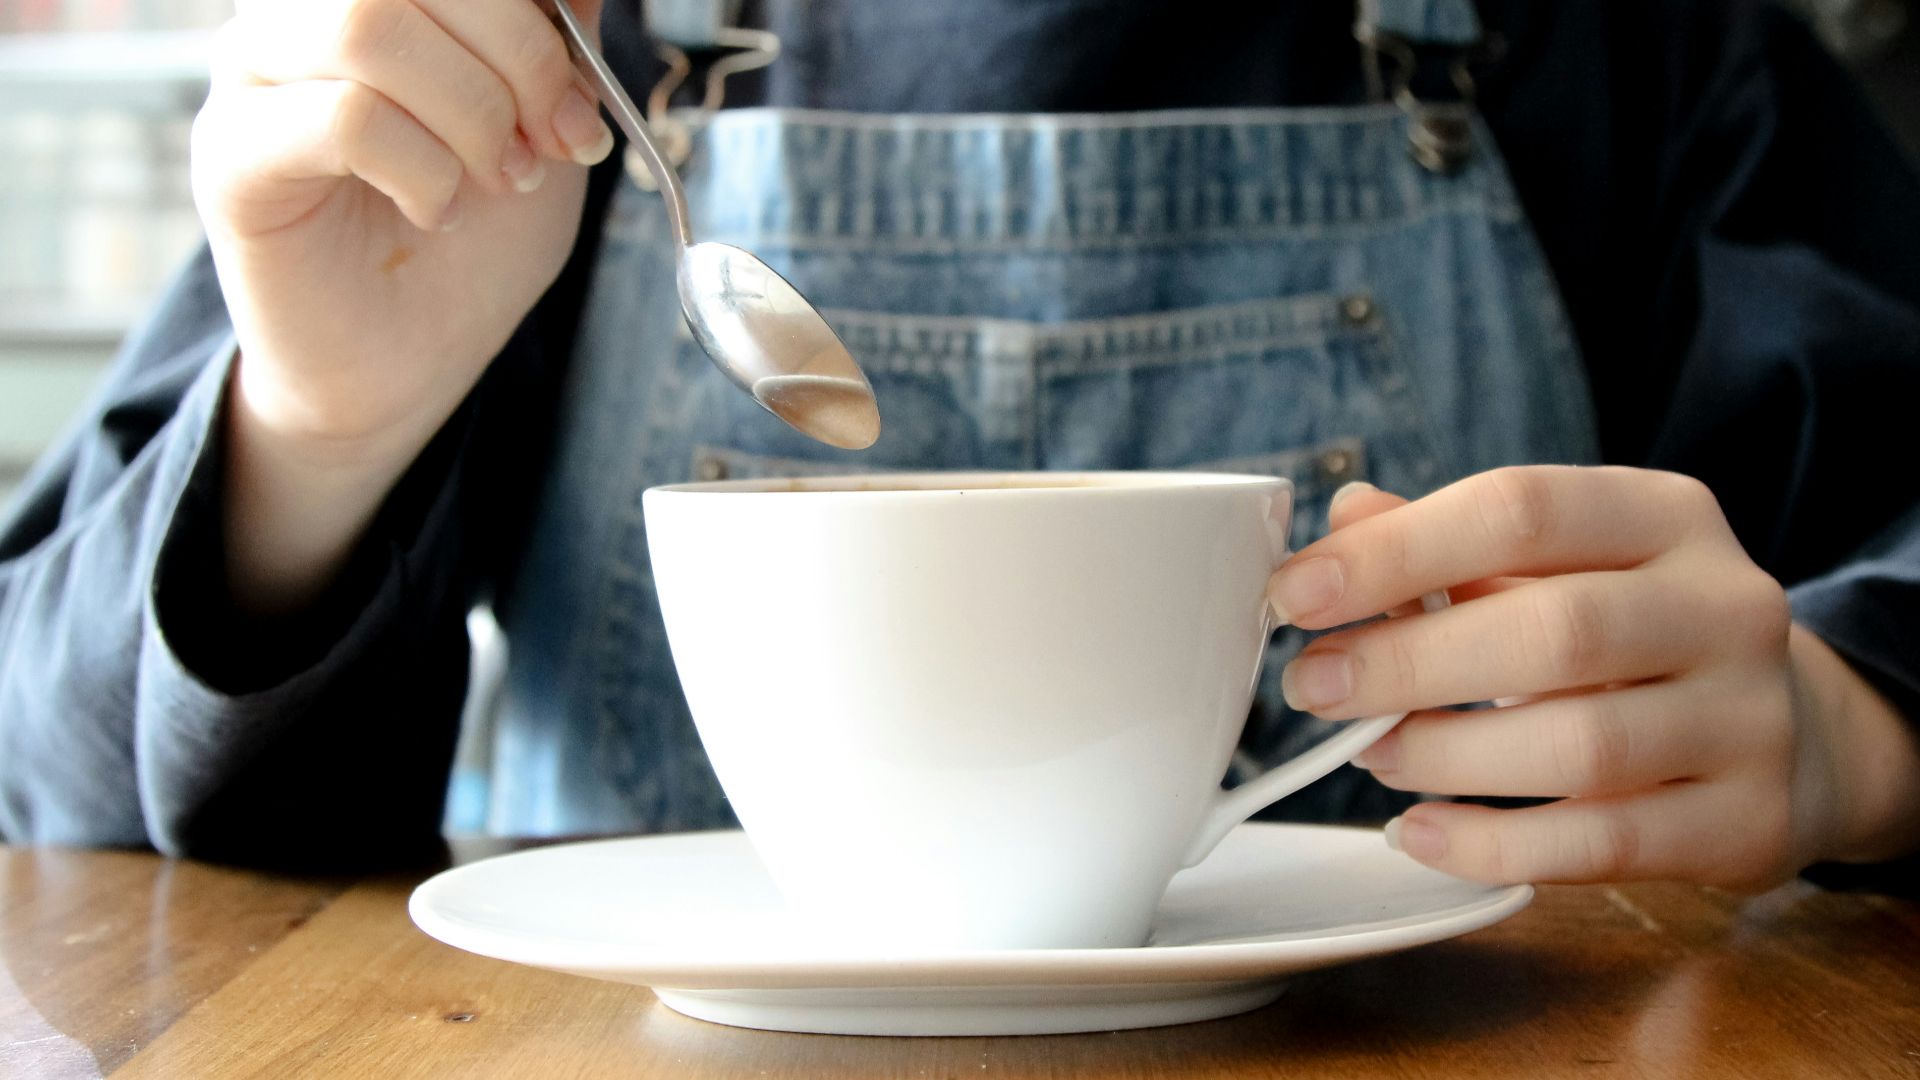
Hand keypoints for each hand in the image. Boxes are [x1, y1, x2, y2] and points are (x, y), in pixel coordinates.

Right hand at [190, 0, 611, 612]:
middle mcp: (301, 17)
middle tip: (554, 142)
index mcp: (377, 3)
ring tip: (499, 180)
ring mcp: (254, 77)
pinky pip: (344, 116)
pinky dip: (424, 169)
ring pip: (368, 26)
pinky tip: (438, 211)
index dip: (534, 14)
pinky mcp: (233, 155)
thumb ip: (554, 48)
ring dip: (471, 113)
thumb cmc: (469, 244)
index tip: (582, 98)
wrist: (408, 365)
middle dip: (518, 56)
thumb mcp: (542, 131)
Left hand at [1266, 467, 1919, 888]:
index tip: (1294, 595)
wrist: (1795, 737)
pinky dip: (1494, 844)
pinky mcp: (1748, 822)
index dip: (1395, 552)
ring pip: (1581, 745)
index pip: (1521, 508)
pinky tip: (1420, 833)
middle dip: (1408, 662)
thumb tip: (1340, 523)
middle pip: (1554, 630)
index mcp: (1666, 516)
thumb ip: (1447, 544)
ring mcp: (1751, 718)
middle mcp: (1726, 605)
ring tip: (1372, 755)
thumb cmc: (1632, 636)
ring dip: (1447, 755)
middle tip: (1313, 688)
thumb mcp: (1557, 567)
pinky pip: (1603, 843)